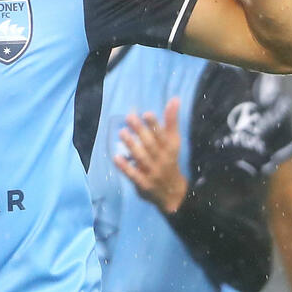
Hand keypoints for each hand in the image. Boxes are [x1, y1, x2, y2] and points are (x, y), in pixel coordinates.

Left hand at [113, 97, 187, 213]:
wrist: (173, 193)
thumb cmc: (170, 161)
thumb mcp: (173, 142)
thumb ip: (172, 121)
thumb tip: (175, 98)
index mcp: (169, 148)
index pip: (162, 135)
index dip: (155, 124)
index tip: (146, 113)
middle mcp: (162, 159)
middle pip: (151, 144)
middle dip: (140, 131)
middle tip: (129, 117)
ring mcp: (153, 172)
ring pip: (142, 158)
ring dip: (132, 145)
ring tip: (122, 133)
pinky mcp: (144, 184)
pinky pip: (134, 175)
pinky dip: (125, 167)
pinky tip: (116, 157)